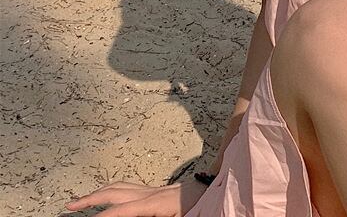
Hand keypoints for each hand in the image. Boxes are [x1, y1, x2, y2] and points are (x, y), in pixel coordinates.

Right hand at [65, 178, 207, 216]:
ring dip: (100, 191)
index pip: (122, 210)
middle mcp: (154, 192)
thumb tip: (130, 212)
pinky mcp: (161, 190)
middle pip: (116, 191)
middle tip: (69, 206)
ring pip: (122, 186)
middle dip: (91, 198)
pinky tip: (109, 196)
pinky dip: (114, 190)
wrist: (223, 191)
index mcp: (157, 202)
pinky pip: (132, 188)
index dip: (102, 216)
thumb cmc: (203, 207)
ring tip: (82, 199)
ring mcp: (157, 189)